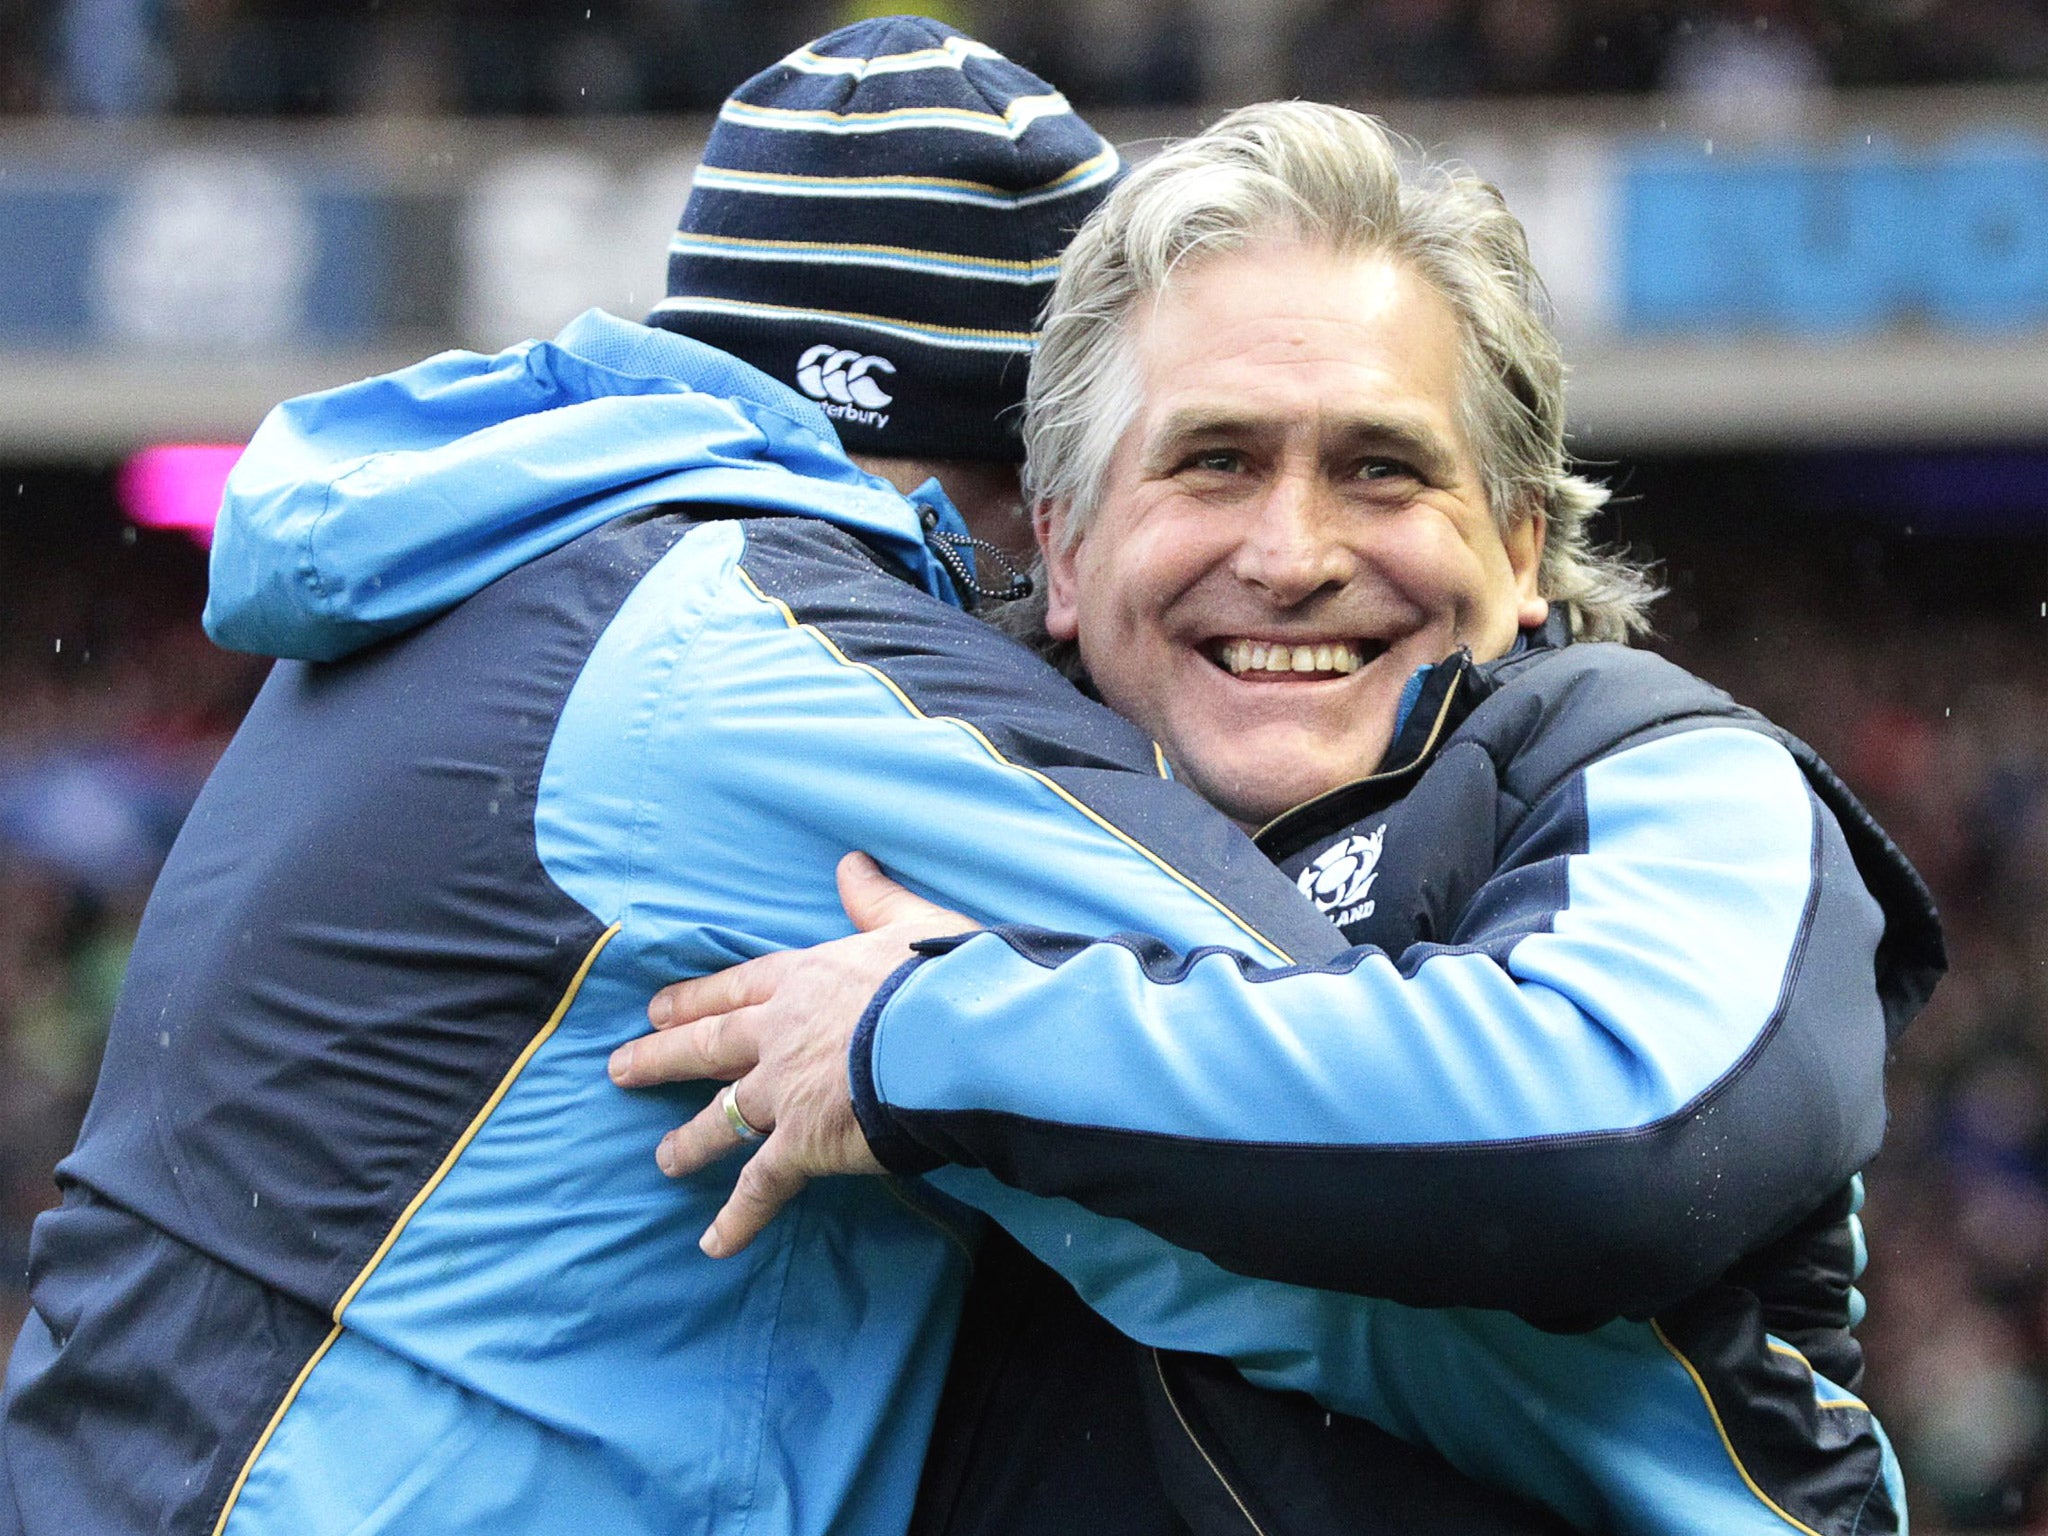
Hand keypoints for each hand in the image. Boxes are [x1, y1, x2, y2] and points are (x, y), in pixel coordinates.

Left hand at [608, 852, 974, 1256]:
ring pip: (723, 1117)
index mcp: (806, 980)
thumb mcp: (907, 922)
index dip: (698, 999)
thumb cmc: (938, 975)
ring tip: (662, 1160)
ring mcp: (783, 1091)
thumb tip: (851, 864)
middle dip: (663, 1056)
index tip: (658, 1007)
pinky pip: (761, 1185)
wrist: (947, 1033)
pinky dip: (737, 1217)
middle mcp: (780, 1034)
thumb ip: (874, 900)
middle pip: (709, 1046)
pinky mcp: (801, 1143)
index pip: (739, 989)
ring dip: (690, 1140)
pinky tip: (712, 1244)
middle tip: (620, 1068)